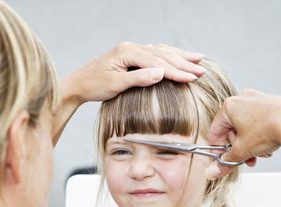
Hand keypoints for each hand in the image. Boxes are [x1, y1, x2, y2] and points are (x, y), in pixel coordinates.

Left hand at [62, 42, 205, 105]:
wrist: (78, 84)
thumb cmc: (94, 86)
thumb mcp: (115, 85)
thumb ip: (138, 78)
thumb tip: (161, 73)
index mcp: (127, 52)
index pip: (158, 62)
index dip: (177, 71)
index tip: (193, 78)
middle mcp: (131, 47)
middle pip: (163, 54)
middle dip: (184, 63)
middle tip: (202, 71)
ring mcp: (131, 50)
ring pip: (161, 51)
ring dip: (180, 56)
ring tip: (198, 59)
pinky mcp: (131, 56)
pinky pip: (155, 53)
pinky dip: (169, 56)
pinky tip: (178, 57)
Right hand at [206, 89, 280, 178]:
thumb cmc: (268, 129)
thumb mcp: (242, 150)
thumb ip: (226, 161)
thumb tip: (214, 171)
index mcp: (229, 106)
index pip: (215, 131)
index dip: (219, 149)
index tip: (224, 159)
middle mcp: (242, 99)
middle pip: (232, 130)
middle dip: (239, 148)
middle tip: (245, 158)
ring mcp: (257, 99)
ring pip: (246, 127)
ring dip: (250, 144)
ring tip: (260, 153)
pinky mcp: (271, 103)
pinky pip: (259, 122)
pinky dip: (260, 135)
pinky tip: (267, 145)